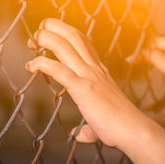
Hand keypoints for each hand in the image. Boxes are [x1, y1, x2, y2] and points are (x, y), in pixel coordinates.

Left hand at [25, 18, 145, 147]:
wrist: (133, 130)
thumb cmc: (119, 127)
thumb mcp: (101, 121)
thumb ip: (88, 128)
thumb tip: (78, 135)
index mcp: (100, 71)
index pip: (83, 42)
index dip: (65, 34)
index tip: (49, 37)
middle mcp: (94, 68)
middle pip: (73, 36)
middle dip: (54, 28)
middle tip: (38, 32)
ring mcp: (89, 76)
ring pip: (65, 46)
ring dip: (46, 38)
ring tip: (32, 41)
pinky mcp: (83, 88)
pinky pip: (59, 70)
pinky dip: (43, 64)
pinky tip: (31, 66)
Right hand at [144, 37, 164, 134]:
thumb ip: (152, 119)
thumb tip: (135, 121)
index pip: (157, 56)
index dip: (141, 55)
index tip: (129, 61)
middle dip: (154, 43)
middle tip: (140, 51)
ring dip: (159, 53)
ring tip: (143, 59)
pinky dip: (162, 79)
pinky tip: (149, 106)